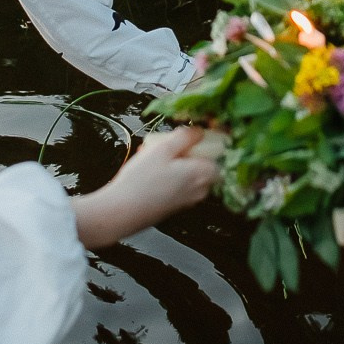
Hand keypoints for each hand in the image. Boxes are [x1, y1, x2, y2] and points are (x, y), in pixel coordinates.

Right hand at [71, 126, 219, 248]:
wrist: (121, 212)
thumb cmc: (142, 179)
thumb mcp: (163, 149)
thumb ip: (186, 137)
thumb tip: (200, 131)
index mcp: (203, 174)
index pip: (222, 155)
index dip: (214, 141)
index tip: (201, 131)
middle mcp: (200, 189)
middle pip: (205, 163)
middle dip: (190, 150)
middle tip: (170, 141)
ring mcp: (188, 200)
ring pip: (190, 173)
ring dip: (177, 161)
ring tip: (152, 152)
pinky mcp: (175, 206)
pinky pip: (179, 184)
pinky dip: (170, 173)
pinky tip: (148, 167)